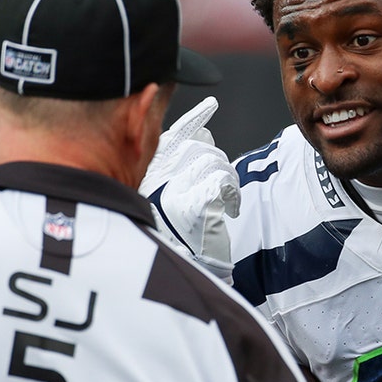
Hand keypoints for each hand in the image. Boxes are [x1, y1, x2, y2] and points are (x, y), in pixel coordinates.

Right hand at [138, 96, 239, 281]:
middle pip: (200, 147)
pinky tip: (229, 210)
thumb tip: (201, 131)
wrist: (175, 275)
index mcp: (149, 171)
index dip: (195, 118)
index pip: (175, 133)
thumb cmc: (176, 237)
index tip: (211, 106)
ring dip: (228, 179)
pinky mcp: (191, 206)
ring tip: (224, 202)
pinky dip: (231, 194)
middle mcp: (155, 177)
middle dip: (219, 162)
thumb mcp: (171, 194)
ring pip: (214, 162)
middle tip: (221, 186)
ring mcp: (171, 190)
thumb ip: (180, 162)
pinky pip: (221, 181)